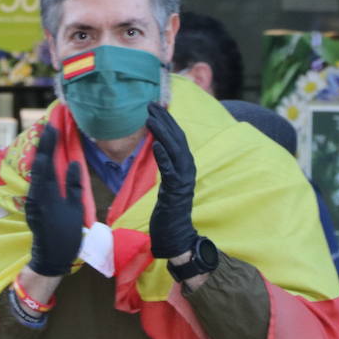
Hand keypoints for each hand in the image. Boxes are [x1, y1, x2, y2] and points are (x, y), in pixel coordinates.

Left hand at [25, 126, 83, 277]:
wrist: (50, 257)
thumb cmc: (67, 236)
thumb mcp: (75, 211)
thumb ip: (74, 186)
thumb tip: (73, 164)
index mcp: (47, 194)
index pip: (47, 163)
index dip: (49, 145)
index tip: (52, 128)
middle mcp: (35, 194)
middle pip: (38, 164)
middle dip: (42, 145)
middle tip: (47, 127)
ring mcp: (31, 199)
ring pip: (35, 172)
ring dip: (40, 154)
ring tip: (45, 139)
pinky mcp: (32, 204)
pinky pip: (35, 180)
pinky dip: (40, 167)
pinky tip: (44, 161)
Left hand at [145, 103, 197, 258]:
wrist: (176, 234)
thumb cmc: (169, 208)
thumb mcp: (167, 181)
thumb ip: (166, 163)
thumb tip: (157, 145)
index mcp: (185, 165)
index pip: (178, 137)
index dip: (167, 121)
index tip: (154, 107)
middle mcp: (188, 169)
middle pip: (177, 139)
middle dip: (164, 120)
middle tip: (150, 105)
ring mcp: (184, 180)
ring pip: (175, 151)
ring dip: (162, 133)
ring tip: (150, 119)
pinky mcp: (176, 192)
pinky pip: (170, 172)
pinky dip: (164, 158)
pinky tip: (156, 146)